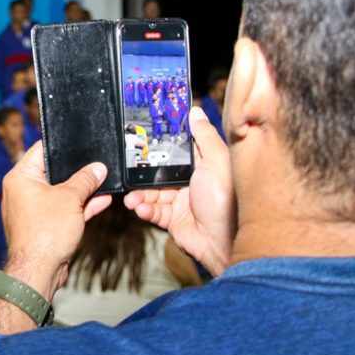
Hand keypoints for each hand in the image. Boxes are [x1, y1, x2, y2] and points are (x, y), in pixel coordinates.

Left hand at [1, 141, 110, 299]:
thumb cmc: (44, 234)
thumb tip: (97, 168)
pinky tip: (101, 200)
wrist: (38, 272)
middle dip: (77, 170)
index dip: (62, 145)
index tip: (80, 141)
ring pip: (61, 193)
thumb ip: (85, 180)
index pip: (41, 150)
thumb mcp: (70, 199)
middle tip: (96, 163)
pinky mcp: (43, 225)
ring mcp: (33, 209)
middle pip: (53, 172)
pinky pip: (63, 210)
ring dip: (82, 190)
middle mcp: (22, 191)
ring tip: (104, 181)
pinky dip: (79, 206)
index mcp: (20, 178)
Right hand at [124, 107, 235, 275]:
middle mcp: (190, 182)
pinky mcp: (172, 219)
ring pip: (152, 193)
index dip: (160, 144)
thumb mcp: (217, 161)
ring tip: (132, 199)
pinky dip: (144, 209)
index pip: (177, 150)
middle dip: (142, 173)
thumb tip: (195, 111)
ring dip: (140, 195)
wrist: (223, 243)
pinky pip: (153, 211)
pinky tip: (140, 208)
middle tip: (128, 171)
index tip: (142, 136)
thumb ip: (204, 136)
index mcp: (202, 165)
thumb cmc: (226, 201)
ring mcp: (180, 201)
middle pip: (159, 172)